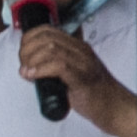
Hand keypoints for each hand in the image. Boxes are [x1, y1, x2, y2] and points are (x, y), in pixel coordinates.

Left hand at [22, 26, 136, 136]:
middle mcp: (80, 51)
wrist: (113, 106)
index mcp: (76, 47)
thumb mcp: (68, 73)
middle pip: (46, 38)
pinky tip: (33, 77)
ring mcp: (82, 63)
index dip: (28, 40)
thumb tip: (26, 66)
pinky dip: (41, 70)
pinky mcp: (82, 78)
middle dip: (27, 51)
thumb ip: (50, 66)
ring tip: (27, 73)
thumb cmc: (90, 92)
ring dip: (32, 61)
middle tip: (24, 66)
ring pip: (51, 49)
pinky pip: (59, 66)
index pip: (47, 30)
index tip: (23, 55)